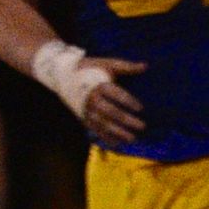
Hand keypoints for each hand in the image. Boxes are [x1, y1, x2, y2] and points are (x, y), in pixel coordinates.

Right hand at [31, 40, 148, 147]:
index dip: (128, 102)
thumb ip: (126, 67)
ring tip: (132, 138)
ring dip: (118, 132)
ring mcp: (86, 110)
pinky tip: (117, 144)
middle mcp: (92, 99)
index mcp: (99, 85)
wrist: (63, 75)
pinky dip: (105, 137)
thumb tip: (145, 66)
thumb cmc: (90, 69)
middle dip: (126, 120)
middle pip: (110, 112)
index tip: (141, 108)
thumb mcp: (107, 64)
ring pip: (103, 124)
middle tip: (142, 126)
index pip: (116, 95)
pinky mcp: (83, 117)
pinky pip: (95, 129)